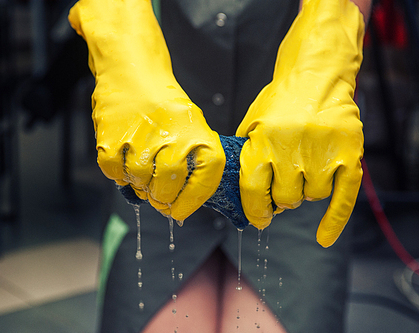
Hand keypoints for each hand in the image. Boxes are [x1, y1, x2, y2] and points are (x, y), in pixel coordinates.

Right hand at [69, 0, 224, 220]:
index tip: (180, 212)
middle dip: (161, 198)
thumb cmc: (163, 105)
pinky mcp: (111, 136)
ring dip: (138, 184)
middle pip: (167, 187)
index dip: (192, 202)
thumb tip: (179, 206)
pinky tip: (123, 159)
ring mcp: (140, 136)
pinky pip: (113, 173)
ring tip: (140, 170)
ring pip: (139, 182)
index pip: (204, 180)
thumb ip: (191, 163)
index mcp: (198, 133)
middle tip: (157, 195)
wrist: (132, 70)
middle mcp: (172, 135)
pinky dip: (117, 173)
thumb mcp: (191, 127)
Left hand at [236, 0, 364, 246]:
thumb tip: (237, 192)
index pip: (254, 191)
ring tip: (303, 174)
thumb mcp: (252, 122)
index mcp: (263, 142)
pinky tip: (324, 237)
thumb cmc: (280, 100)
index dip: (254, 210)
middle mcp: (292, 150)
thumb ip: (246, 154)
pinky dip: (333, 222)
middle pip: (285, 199)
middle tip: (282, 191)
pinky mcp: (350, 155)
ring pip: (312, 196)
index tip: (257, 218)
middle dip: (281, 199)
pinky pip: (342, 198)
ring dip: (305, 192)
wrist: (317, 74)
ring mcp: (323, 153)